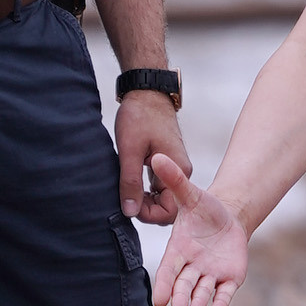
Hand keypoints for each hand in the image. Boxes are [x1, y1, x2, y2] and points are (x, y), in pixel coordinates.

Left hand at [116, 95, 188, 221]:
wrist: (147, 91)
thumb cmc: (140, 116)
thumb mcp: (130, 151)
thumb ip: (130, 182)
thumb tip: (130, 212)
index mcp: (178, 170)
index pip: (170, 210)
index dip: (148, 214)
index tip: (128, 206)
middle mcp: (181, 171)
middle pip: (168, 206)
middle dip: (146, 209)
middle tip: (124, 199)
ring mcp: (174, 167)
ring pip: (162, 196)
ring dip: (144, 199)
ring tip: (124, 191)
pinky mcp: (167, 162)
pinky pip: (159, 186)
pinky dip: (145, 190)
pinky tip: (130, 183)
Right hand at [148, 156, 248, 305]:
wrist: (229, 217)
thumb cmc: (205, 207)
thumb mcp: (191, 193)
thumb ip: (175, 179)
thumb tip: (157, 156)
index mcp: (179, 250)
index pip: (168, 271)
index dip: (163, 285)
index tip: (158, 300)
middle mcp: (192, 267)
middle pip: (184, 286)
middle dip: (181, 298)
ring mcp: (210, 275)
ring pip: (201, 293)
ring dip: (198, 302)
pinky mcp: (228, 278)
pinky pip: (223, 294)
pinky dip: (220, 303)